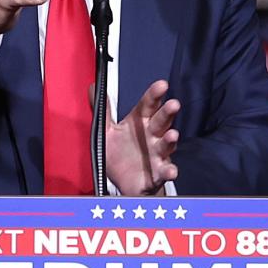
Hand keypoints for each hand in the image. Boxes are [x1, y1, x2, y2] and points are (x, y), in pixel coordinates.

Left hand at [106, 79, 178, 194]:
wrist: (124, 182)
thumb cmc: (120, 155)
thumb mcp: (107, 132)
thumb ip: (103, 111)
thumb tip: (94, 88)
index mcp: (140, 123)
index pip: (148, 105)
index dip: (154, 95)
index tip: (161, 85)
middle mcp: (152, 136)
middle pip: (161, 121)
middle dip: (167, 113)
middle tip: (173, 104)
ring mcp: (157, 154)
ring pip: (166, 144)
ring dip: (170, 140)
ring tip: (172, 135)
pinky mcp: (158, 173)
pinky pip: (165, 171)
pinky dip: (169, 171)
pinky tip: (171, 170)